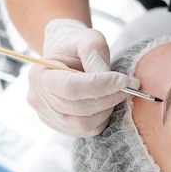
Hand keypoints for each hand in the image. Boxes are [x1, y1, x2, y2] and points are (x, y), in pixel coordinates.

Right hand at [27, 19, 138, 136]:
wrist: (66, 59)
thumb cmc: (77, 47)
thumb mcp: (87, 40)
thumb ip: (95, 55)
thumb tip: (111, 81)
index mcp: (39, 75)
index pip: (71, 87)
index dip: (101, 86)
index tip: (126, 80)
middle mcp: (39, 100)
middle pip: (79, 108)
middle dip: (110, 97)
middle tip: (131, 86)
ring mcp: (49, 118)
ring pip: (84, 124)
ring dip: (107, 109)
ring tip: (117, 92)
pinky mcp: (63, 128)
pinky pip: (89, 130)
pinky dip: (103, 117)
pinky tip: (107, 101)